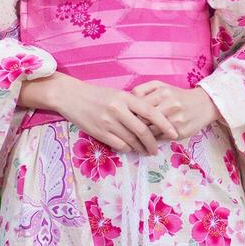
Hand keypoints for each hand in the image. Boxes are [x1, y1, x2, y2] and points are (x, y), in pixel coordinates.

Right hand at [30, 73, 177, 154]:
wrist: (70, 96)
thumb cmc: (97, 95)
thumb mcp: (117, 94)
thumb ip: (133, 105)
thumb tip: (152, 119)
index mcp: (125, 97)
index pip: (150, 112)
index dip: (164, 124)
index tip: (174, 133)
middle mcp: (118, 109)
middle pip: (142, 130)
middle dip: (153, 142)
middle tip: (157, 149)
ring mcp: (108, 122)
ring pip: (131, 140)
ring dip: (140, 148)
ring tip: (146, 151)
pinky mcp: (99, 132)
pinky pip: (119, 145)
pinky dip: (127, 148)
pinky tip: (130, 148)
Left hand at [130, 81, 223, 143]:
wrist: (204, 105)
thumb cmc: (178, 95)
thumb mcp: (161, 86)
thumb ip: (142, 89)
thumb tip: (127, 100)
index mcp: (163, 92)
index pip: (139, 106)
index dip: (130, 113)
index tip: (127, 116)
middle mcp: (170, 105)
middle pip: (143, 120)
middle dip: (135, 125)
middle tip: (129, 127)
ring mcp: (176, 120)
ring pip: (150, 131)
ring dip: (143, 134)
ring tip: (138, 134)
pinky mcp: (180, 132)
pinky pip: (160, 138)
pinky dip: (153, 138)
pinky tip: (151, 137)